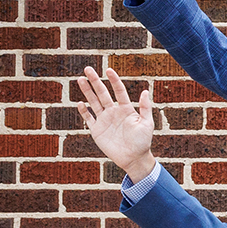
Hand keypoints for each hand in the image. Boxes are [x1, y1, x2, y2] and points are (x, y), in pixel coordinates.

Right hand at [76, 66, 157, 181]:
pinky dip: (84, 111)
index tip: (109, 70)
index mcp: (126, 109)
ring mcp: (104, 120)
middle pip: (102, 93)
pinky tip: (80, 103)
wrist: (134, 159)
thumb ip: (145, 108)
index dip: (114, 80)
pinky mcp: (97, 130)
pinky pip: (88, 118)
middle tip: (88, 69)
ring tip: (80, 79)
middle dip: (95, 81)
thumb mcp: (147, 124)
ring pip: (93, 102)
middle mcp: (114, 112)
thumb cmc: (143, 142)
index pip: (119, 91)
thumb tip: (145, 91)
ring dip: (87, 91)